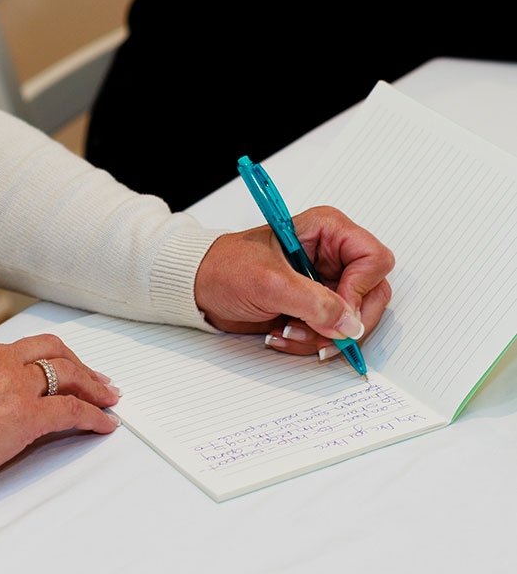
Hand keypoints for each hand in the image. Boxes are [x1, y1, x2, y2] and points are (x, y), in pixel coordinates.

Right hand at [0, 334, 120, 485]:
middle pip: (50, 350)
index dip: (44, 359)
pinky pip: (73, 410)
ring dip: (93, 385)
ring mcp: (13, 385)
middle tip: (95, 377)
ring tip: (108, 397)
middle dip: (77, 363)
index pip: (17, 349)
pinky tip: (104, 423)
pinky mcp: (27, 414)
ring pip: (68, 373)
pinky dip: (94, 415)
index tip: (54, 368)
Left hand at [194, 206, 394, 357]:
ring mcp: (326, 283)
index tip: (338, 314)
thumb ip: (314, 303)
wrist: (200, 288)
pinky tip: (282, 335)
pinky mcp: (315, 307)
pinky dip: (309, 342)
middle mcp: (333, 255)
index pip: (374, 260)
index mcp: (328, 231)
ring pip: (352, 320)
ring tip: (286, 332)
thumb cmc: (225, 268)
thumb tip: (350, 324)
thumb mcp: (270, 283)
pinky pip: (331, 333)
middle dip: (343, 323)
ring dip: (321, 337)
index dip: (360, 291)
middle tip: (319, 338)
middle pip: (372, 294)